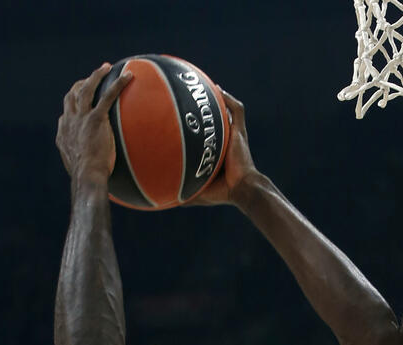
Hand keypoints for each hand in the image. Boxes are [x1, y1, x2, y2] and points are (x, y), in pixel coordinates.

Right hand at [56, 63, 132, 184]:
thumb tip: (94, 173)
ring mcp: (81, 118)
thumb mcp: (80, 170)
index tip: (80, 103)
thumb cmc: (86, 179)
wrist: (86, 176)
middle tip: (91, 78)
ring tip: (106, 68)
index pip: (66, 114)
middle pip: (72, 96)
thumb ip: (85, 164)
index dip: (72, 106)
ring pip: (86, 89)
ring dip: (96, 76)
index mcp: (64, 133)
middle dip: (80, 84)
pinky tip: (128, 77)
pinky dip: (117, 84)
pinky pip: (107, 96)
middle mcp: (69, 121)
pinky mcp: (95, 118)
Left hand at [186, 90, 259, 206]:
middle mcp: (227, 141)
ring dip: (220, 99)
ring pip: (229, 111)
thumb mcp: (197, 190)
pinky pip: (236, 111)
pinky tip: (218, 90)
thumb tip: (161, 199)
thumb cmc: (222, 192)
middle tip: (191, 96)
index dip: (199, 125)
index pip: (209, 134)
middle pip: (219, 118)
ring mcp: (234, 135)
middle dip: (209, 108)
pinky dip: (228, 99)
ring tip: (206, 87)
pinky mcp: (240, 133)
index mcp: (218, 152)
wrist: (241, 189)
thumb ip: (181, 191)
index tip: (184, 118)